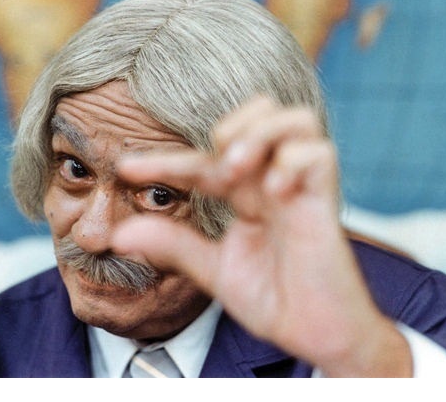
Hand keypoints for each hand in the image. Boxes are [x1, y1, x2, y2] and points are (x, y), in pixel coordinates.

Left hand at [112, 97, 411, 376]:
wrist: (316, 334)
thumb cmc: (275, 300)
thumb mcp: (213, 271)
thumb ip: (174, 246)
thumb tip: (119, 234)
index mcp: (247, 197)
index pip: (204, 160)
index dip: (164, 160)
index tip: (126, 170)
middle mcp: (273, 183)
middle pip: (260, 111)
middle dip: (230, 128)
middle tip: (216, 173)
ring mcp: (302, 188)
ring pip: (294, 119)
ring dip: (260, 134)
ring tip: (237, 170)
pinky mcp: (326, 201)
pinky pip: (319, 153)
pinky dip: (291, 162)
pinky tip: (275, 192)